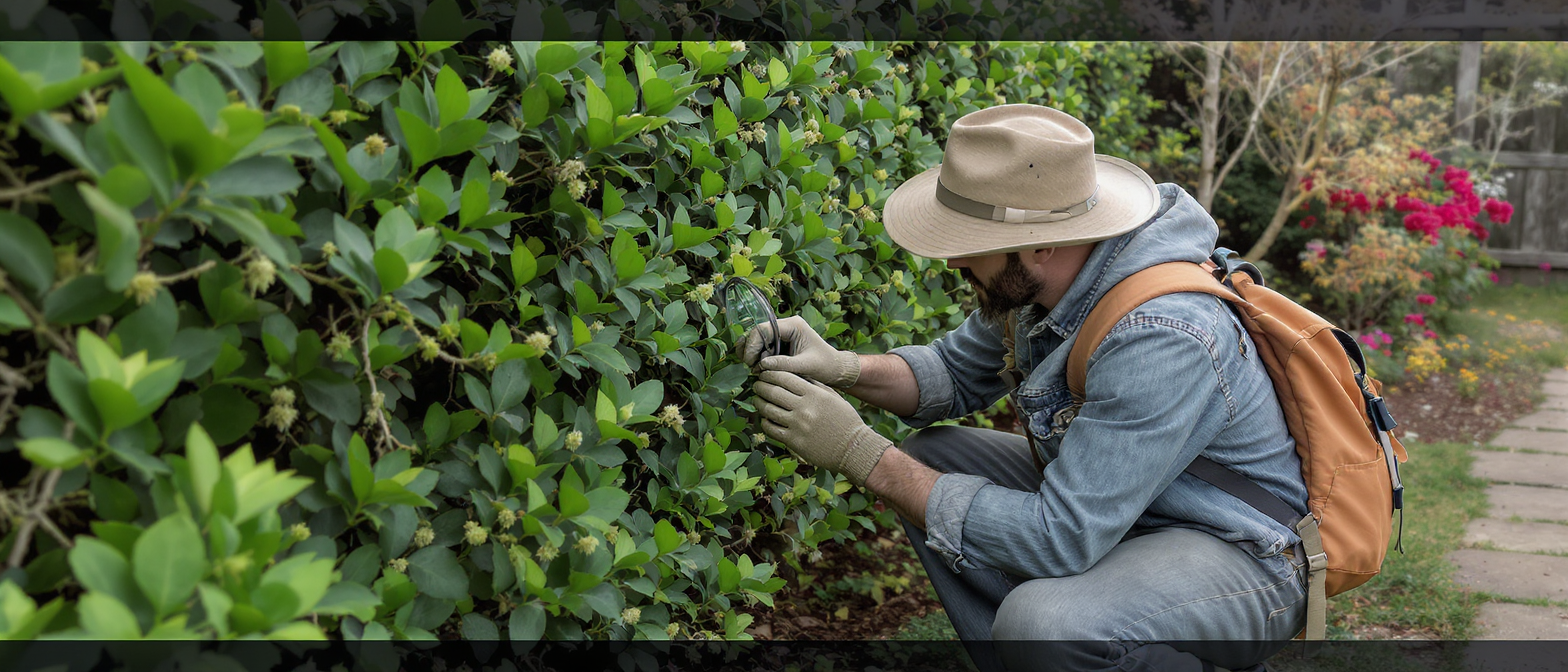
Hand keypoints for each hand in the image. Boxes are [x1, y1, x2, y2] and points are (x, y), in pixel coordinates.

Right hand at [738, 315, 860, 388]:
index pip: (765, 328)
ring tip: (755, 370)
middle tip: (750, 367)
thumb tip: (761, 364)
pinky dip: (758, 358)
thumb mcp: (806, 366)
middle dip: (751, 350)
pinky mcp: (781, 344)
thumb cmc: (825, 365)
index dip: (753, 344)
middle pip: (758, 332)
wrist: (836, 369)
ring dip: (753, 355)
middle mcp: (787, 326)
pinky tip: (757, 369)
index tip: (750, 362)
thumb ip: (784, 364)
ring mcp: (783, 334)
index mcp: (794, 325)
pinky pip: (763, 347)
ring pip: (758, 340)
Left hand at [752, 369, 890, 486]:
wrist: (853, 448)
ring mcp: (798, 426)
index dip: (770, 374)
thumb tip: (793, 375)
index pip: (785, 378)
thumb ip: (813, 385)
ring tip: (758, 400)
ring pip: (768, 410)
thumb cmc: (844, 420)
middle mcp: (804, 408)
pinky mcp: (794, 442)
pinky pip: (771, 429)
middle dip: (761, 386)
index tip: (764, 373)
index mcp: (814, 394)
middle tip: (756, 385)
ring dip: (759, 403)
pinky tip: (765, 418)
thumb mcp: (832, 396)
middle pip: (773, 392)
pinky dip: (765, 422)